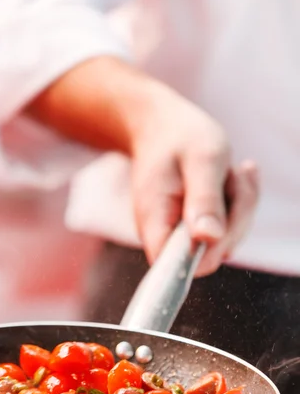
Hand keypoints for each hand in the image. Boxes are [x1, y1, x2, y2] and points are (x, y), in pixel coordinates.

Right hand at [131, 87, 258, 275]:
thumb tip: (208, 237)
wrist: (160, 126)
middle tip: (230, 174)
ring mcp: (181, 234)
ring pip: (226, 241)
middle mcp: (164, 236)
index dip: (210, 250)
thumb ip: (203, 199)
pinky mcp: (195, 228)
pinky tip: (233, 174)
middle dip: (235, 215)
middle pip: (212, 254)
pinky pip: (228, 227)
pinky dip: (238, 201)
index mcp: (155, 223)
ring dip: (239, 204)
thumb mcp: (201, 159)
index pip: (180, 267)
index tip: (222, 215)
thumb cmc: (178, 137)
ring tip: (227, 170)